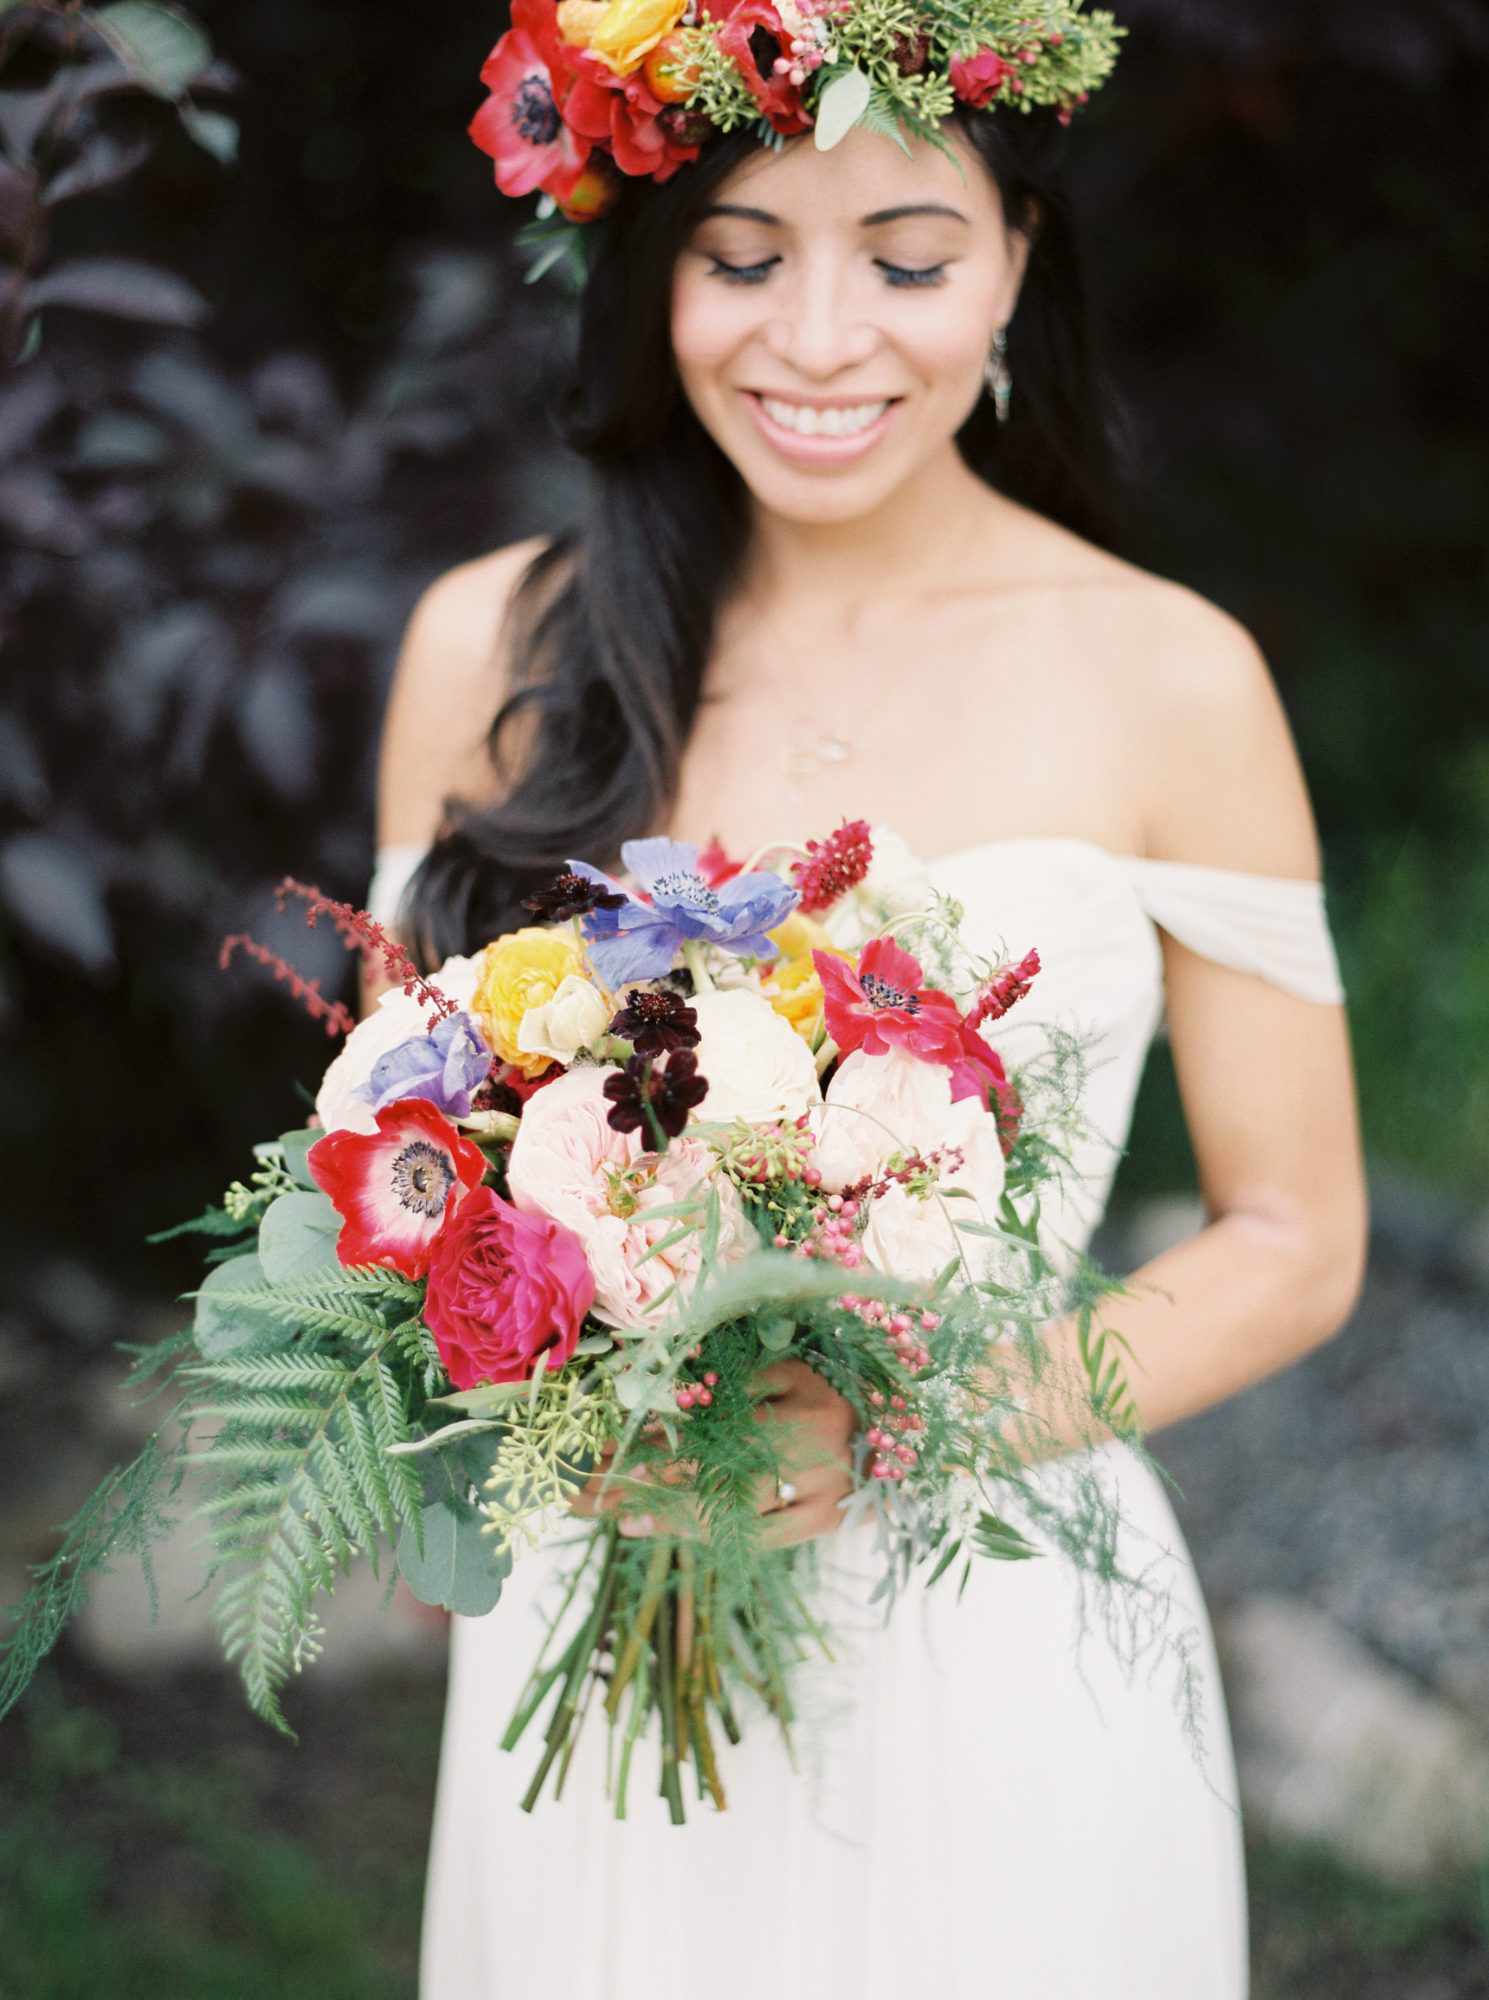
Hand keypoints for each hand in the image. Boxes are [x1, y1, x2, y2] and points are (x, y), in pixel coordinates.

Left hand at [568, 1358, 857, 1547]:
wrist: (896, 1426)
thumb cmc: (831, 1387)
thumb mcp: (787, 1370)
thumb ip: (734, 1380)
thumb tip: (666, 1398)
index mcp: (808, 1414)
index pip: (720, 1438)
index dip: (667, 1452)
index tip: (619, 1459)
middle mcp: (818, 1460)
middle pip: (722, 1481)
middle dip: (659, 1491)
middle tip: (608, 1499)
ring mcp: (824, 1498)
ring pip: (739, 1516)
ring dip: (677, 1521)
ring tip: (628, 1521)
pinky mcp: (826, 1523)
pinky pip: (761, 1538)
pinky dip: (716, 1535)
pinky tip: (677, 1532)